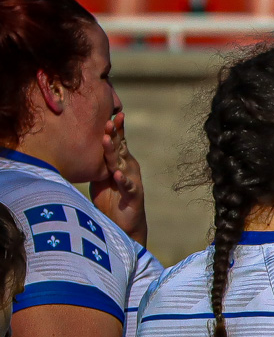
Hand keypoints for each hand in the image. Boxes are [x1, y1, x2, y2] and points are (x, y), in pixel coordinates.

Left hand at [90, 110, 147, 245]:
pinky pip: (128, 186)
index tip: (110, 113)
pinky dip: (123, 180)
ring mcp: (132, 180)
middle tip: (108, 120)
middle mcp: (128, 167)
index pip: (119, 141)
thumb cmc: (110, 199)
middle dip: (115, 133)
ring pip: (122, 163)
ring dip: (114, 152)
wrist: (124, 223)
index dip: (115, 128)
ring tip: (107, 140)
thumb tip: (78, 146)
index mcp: (121, 161)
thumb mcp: (100, 176)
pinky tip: (117, 174)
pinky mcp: (133, 195)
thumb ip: (96, 162)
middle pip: (121, 148)